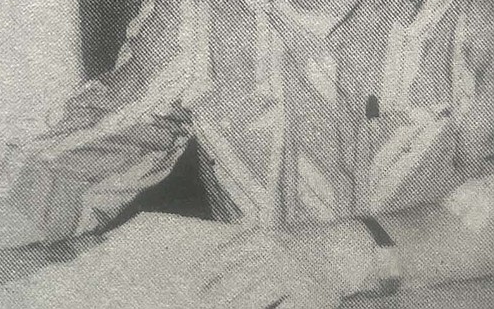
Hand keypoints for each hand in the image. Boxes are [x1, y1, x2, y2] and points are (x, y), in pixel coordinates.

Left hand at [199, 222, 377, 308]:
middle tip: (200, 305)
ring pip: (252, 301)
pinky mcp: (308, 300)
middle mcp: (273, 258)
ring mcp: (291, 280)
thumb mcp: (271, 234)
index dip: (203, 274)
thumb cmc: (302, 243)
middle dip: (214, 298)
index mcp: (261, 240)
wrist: (345, 250)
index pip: (223, 257)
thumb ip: (245, 246)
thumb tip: (212, 264)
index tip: (189, 285)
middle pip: (234, 282)